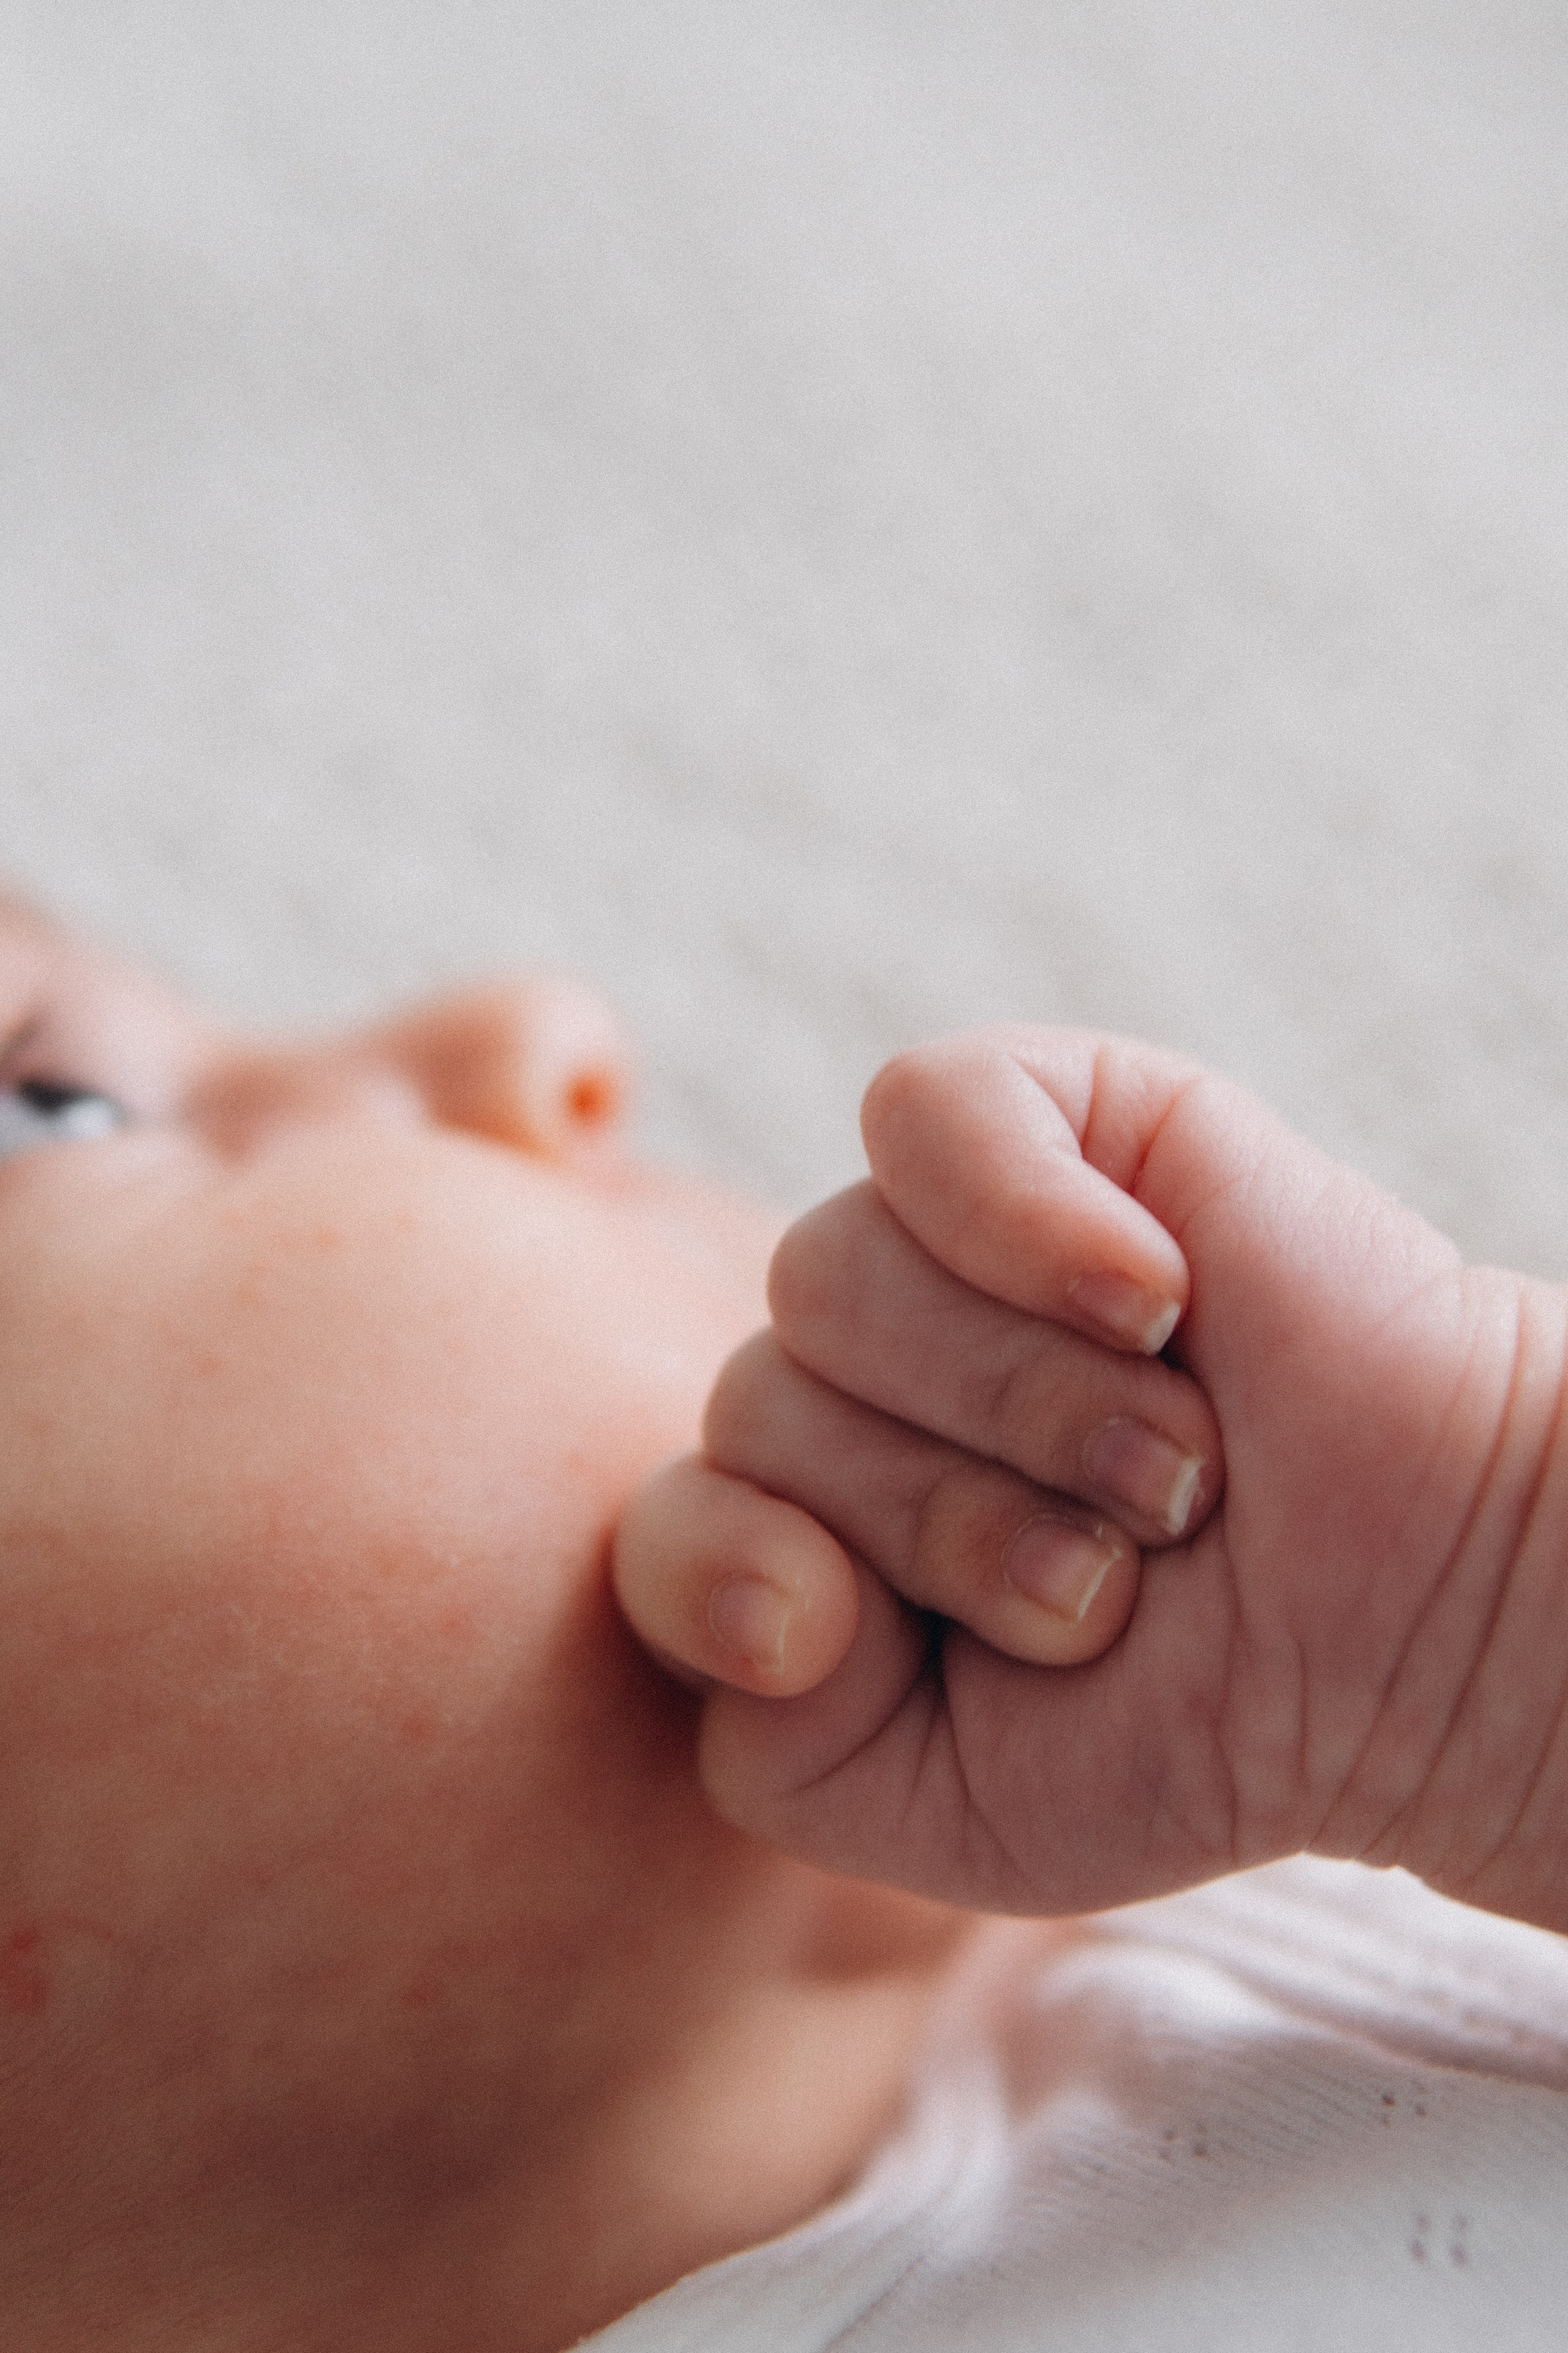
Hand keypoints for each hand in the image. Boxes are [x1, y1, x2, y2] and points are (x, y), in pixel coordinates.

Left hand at [617, 1030, 1567, 1931]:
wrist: (1420, 1628)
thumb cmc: (1189, 1714)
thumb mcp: (952, 1818)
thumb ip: (776, 1755)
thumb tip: (768, 1576)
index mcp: (810, 1522)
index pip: (672, 1524)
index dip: (731, 1587)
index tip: (852, 1641)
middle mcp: (854, 1372)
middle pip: (761, 1403)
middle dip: (950, 1524)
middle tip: (1118, 1573)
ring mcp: (940, 1238)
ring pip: (832, 1277)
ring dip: (1027, 1409)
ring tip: (1175, 1468)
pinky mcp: (1050, 1115)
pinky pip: (926, 1114)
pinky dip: (1024, 1220)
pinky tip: (1151, 1297)